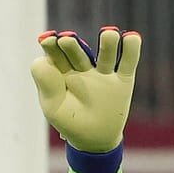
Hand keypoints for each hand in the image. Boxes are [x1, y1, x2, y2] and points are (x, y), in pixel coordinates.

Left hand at [30, 27, 141, 152]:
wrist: (94, 139)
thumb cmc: (69, 120)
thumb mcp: (52, 106)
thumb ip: (46, 83)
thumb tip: (42, 59)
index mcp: (62, 70)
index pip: (56, 55)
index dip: (51, 47)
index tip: (46, 41)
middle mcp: (82, 66)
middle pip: (78, 52)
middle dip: (72, 46)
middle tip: (66, 39)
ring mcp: (103, 72)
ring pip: (106, 54)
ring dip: (107, 43)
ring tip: (108, 33)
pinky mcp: (123, 79)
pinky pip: (128, 62)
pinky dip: (131, 50)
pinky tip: (131, 37)